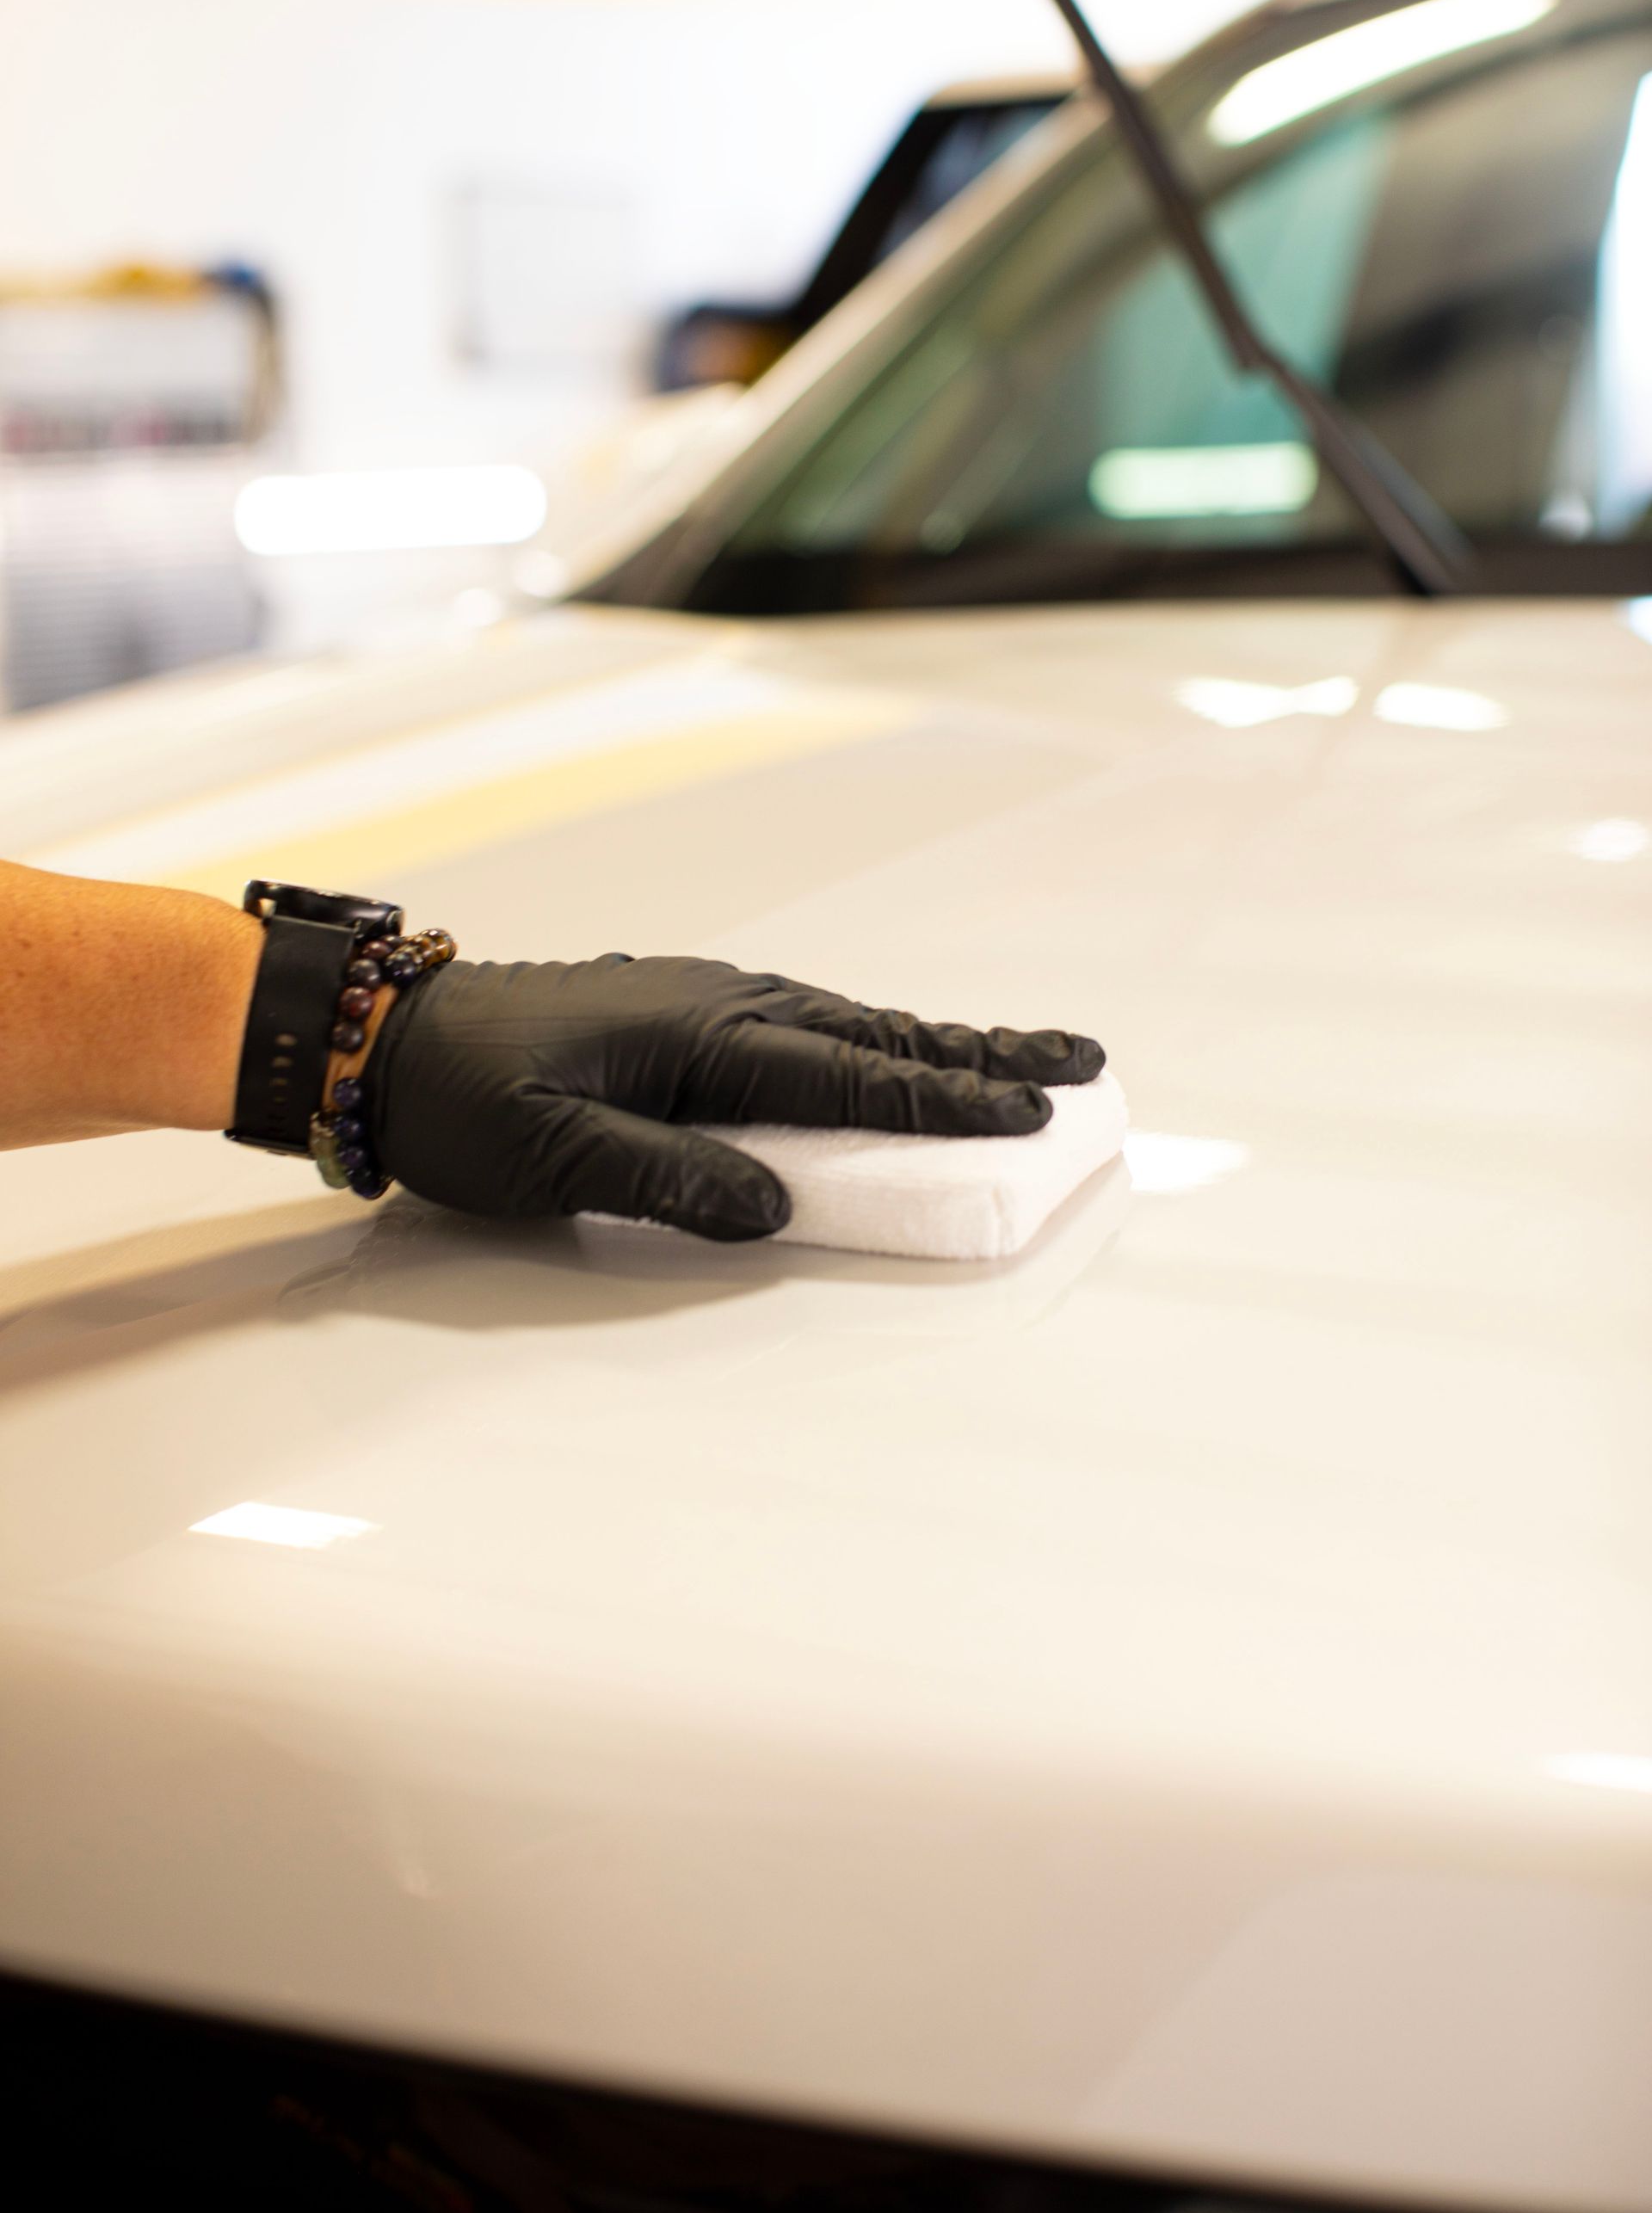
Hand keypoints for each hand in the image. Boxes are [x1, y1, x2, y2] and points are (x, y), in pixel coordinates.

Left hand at [363, 954, 1103, 1237]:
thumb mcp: (551, 1154)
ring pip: (846, 1027)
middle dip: (980, 1053)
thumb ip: (670, 1178)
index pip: (849, 1072)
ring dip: (937, 1044)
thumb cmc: (460, 1095)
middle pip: (874, 1033)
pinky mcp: (684, 1019)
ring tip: (1021, 1062)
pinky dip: (873, 1045)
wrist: (385, 1034)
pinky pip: (805, 1032)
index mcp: (700, 1032)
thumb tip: (774, 1209)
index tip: (1034, 1111)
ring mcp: (704, 1004)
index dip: (946, 1095)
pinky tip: (897, 1059)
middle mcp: (719, 1003)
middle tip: (1079, 1064)